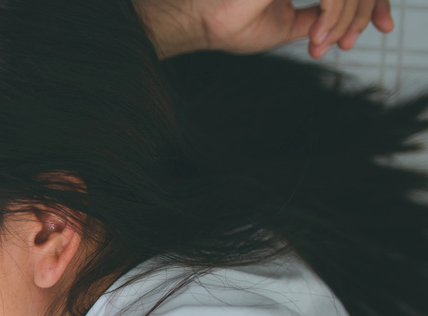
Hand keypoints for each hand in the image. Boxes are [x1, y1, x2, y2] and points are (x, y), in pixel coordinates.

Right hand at [137, 0, 394, 59]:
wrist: (203, 23)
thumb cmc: (232, 24)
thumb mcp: (288, 22)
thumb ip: (317, 16)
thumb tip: (345, 22)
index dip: (369, 5)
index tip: (379, 26)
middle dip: (363, 11)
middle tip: (345, 43)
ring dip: (344, 19)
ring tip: (324, 43)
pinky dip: (333, 17)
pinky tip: (318, 38)